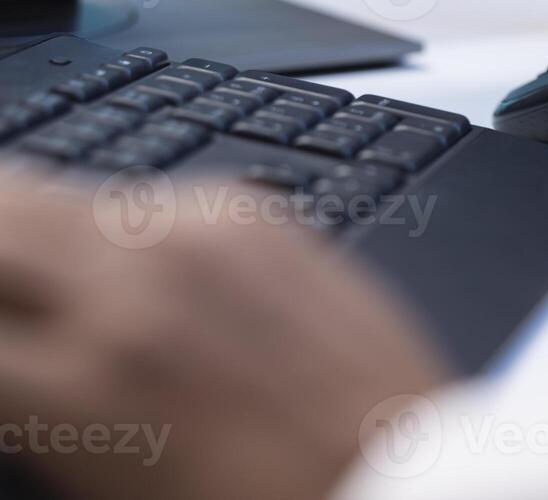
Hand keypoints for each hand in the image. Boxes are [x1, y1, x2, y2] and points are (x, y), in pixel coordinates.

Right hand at [0, 176, 447, 499]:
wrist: (398, 480)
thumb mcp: (104, 481)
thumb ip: (30, 405)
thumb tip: (13, 360)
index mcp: (82, 382)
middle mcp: (137, 281)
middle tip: (4, 299)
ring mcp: (206, 233)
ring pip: (63, 187)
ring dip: (38, 233)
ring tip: (48, 286)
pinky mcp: (260, 214)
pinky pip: (151, 195)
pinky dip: (123, 230)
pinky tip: (140, 278)